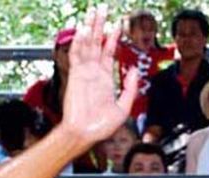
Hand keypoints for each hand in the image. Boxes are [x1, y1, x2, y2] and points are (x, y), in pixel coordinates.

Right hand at [61, 7, 138, 143]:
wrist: (84, 134)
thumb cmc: (101, 126)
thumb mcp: (123, 107)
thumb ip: (130, 88)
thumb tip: (133, 70)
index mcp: (105, 79)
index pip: (109, 52)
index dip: (113, 37)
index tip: (117, 23)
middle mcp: (94, 72)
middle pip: (97, 43)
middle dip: (100, 25)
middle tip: (101, 8)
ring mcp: (84, 72)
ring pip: (86, 44)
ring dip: (90, 28)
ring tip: (92, 11)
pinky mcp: (75, 75)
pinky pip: (76, 55)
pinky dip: (79, 42)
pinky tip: (84, 29)